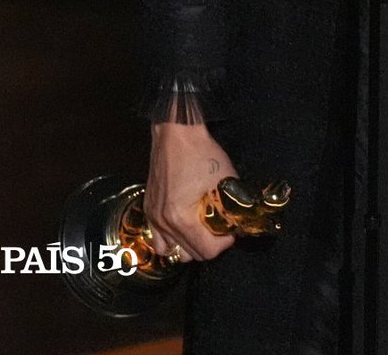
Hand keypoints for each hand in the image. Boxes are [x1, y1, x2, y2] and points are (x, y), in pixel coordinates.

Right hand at [144, 121, 238, 261]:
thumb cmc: (203, 153)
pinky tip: (184, 226)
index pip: (207, 251)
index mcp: (182, 218)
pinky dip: (172, 239)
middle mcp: (164, 223)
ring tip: (202, 229)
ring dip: (190, 246)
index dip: (225, 242)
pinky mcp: (149, 209)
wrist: (177, 132)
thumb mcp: (226, 180)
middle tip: (220, 228)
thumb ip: (233, 208)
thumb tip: (238, 225)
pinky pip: (158, 239)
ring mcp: (153, 217)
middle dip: (210, 244)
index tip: (231, 229)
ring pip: (173, 251)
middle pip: (190, 255)